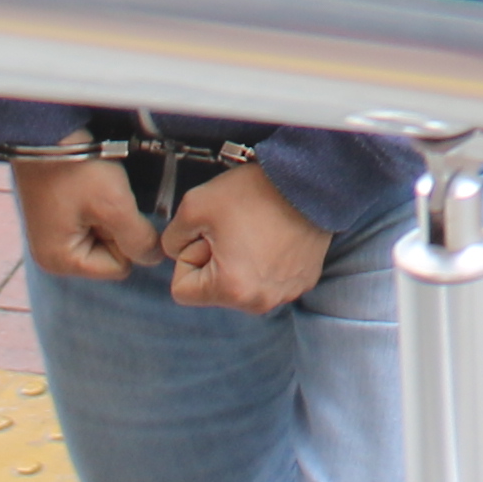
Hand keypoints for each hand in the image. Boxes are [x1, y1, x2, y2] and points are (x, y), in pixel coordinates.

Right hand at [13, 154, 162, 284]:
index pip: (119, 267)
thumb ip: (138, 239)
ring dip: (109, 211)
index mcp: (61, 261)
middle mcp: (54, 255)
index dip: (127, 238)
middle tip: (102, 195)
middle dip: (116, 225)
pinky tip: (90, 185)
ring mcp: (54, 235)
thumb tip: (153, 257)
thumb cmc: (77, 169)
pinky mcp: (58, 216)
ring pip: (105, 234)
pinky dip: (99, 203)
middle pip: (111, 253)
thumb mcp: (114, 206)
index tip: (112, 207)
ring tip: (96, 188)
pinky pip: (92, 220)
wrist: (46, 132)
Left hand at [163, 161, 329, 313]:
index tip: (209, 235)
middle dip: (215, 260)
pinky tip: (274, 234)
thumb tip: (176, 251)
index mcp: (231, 290)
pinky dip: (266, 260)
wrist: (311, 180)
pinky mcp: (303, 281)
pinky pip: (269, 279)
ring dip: (241, 261)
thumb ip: (171, 238)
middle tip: (234, 228)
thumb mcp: (194, 205)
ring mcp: (285, 293)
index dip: (188, 258)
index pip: (182, 291)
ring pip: (242, 284)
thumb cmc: (256, 191)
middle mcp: (260, 301)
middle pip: (214, 289)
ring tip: (256, 228)